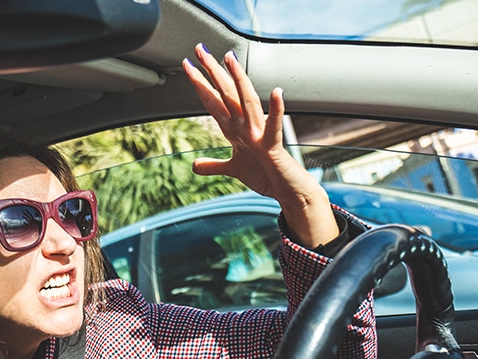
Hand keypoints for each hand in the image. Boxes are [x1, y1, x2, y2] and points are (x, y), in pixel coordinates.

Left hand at [182, 44, 338, 248]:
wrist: (289, 190)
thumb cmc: (266, 176)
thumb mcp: (233, 169)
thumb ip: (214, 165)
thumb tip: (195, 165)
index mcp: (237, 129)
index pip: (214, 101)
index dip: (200, 84)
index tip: (188, 65)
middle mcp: (247, 126)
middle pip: (226, 93)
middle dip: (212, 71)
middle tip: (199, 49)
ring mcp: (260, 134)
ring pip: (247, 102)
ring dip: (239, 80)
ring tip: (230, 59)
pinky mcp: (273, 147)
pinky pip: (274, 127)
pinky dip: (276, 111)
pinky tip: (277, 93)